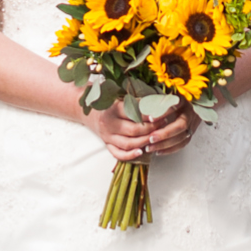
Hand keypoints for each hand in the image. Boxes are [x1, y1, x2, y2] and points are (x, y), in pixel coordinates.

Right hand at [84, 97, 198, 161]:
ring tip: (156, 136)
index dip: (150, 114)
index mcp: (112, 108)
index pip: (135, 113)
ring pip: (129, 143)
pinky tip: (141, 152)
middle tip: (163, 124)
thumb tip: (159, 100)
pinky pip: (118, 153)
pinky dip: (129, 155)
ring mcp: (107, 136)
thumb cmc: (106, 101)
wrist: (86, 110)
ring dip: (145, 141)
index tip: (163, 112)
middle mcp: (109, 123)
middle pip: (134, 130)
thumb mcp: (118, 95)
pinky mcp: (107, 144)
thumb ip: (135, 99)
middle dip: (152, 128)